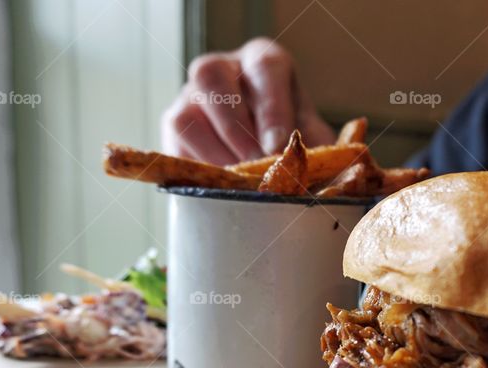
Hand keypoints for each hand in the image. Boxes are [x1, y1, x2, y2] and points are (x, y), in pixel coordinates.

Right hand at [161, 38, 335, 164]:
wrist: (264, 154)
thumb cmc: (291, 140)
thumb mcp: (310, 136)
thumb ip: (313, 144)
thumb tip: (308, 166)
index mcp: (263, 62)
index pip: (264, 67)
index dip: (271, 108)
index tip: (278, 146)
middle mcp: (222, 68)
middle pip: (211, 77)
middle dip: (235, 128)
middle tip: (254, 164)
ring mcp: (191, 95)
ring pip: (186, 115)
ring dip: (214, 153)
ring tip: (238, 181)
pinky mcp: (174, 126)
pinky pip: (174, 147)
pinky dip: (199, 168)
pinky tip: (221, 184)